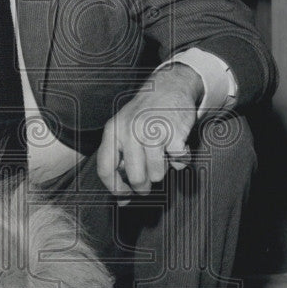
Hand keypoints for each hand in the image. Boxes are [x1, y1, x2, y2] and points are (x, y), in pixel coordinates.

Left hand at [96, 64, 203, 200]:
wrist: (168, 87)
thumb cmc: (144, 115)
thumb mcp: (123, 130)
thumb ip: (119, 160)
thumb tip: (122, 199)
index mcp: (113, 131)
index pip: (105, 169)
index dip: (115, 188)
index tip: (124, 196)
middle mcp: (130, 131)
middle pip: (135, 177)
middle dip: (142, 187)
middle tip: (146, 186)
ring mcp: (153, 131)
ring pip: (158, 174)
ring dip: (162, 171)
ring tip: (162, 157)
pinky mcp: (175, 132)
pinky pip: (179, 162)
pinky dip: (181, 160)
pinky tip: (177, 148)